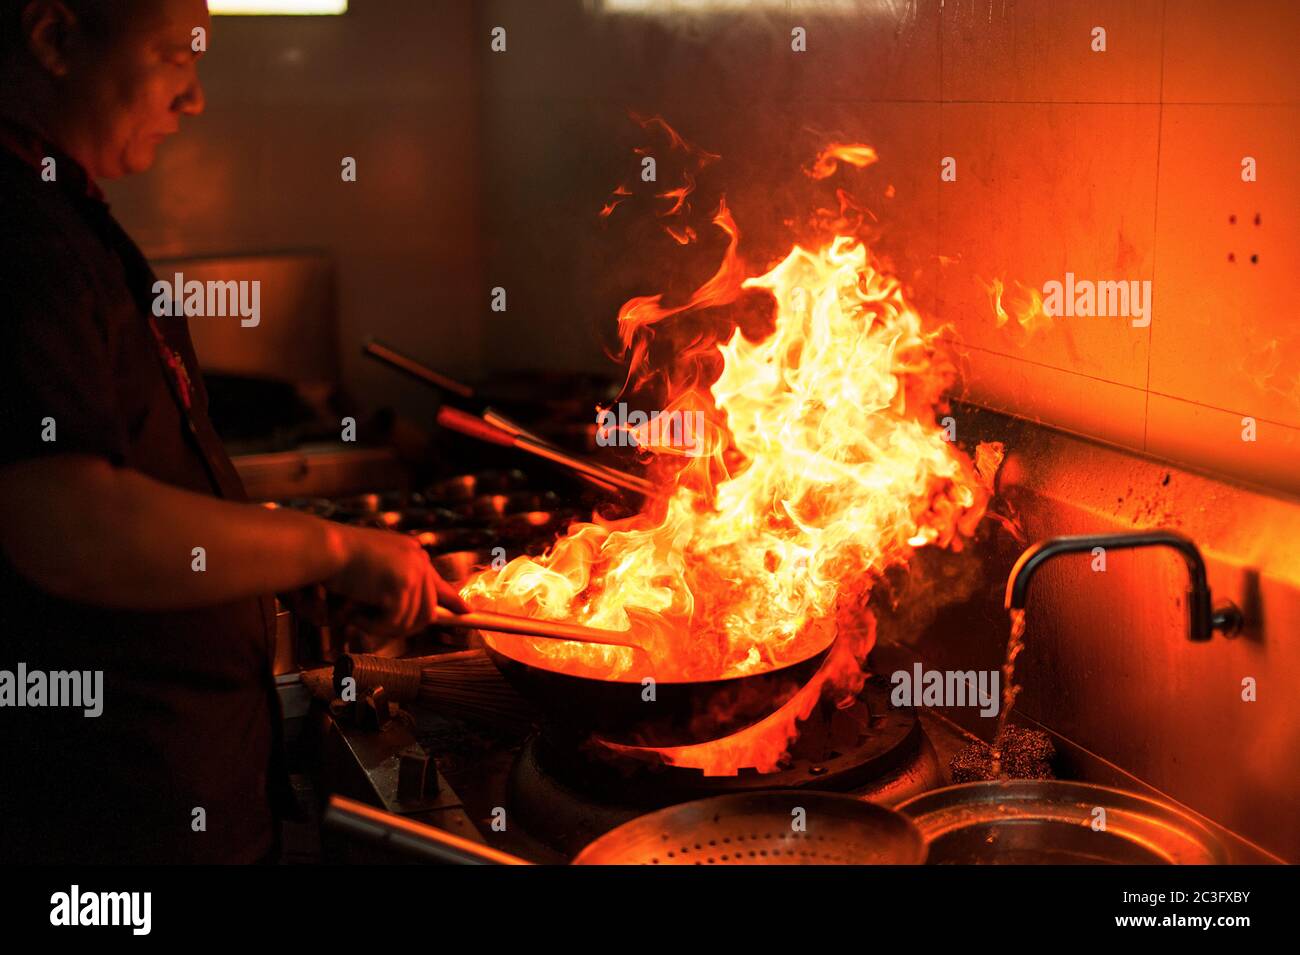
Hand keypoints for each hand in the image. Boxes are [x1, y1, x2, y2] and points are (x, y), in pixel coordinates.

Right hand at [324, 526, 467, 643]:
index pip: (438, 582)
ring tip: (358, 615)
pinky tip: (355, 612)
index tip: (466, 612)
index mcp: (412, 553)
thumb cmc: (336, 559)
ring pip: (411, 621)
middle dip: (402, 626)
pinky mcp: (403, 586)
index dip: (453, 601)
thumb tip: (412, 612)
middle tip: (374, 625)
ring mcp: (414, 572)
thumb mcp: (373, 567)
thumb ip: (394, 583)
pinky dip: (372, 625)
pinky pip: (394, 623)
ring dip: (382, 627)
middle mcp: (418, 560)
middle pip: (427, 611)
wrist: (323, 548)